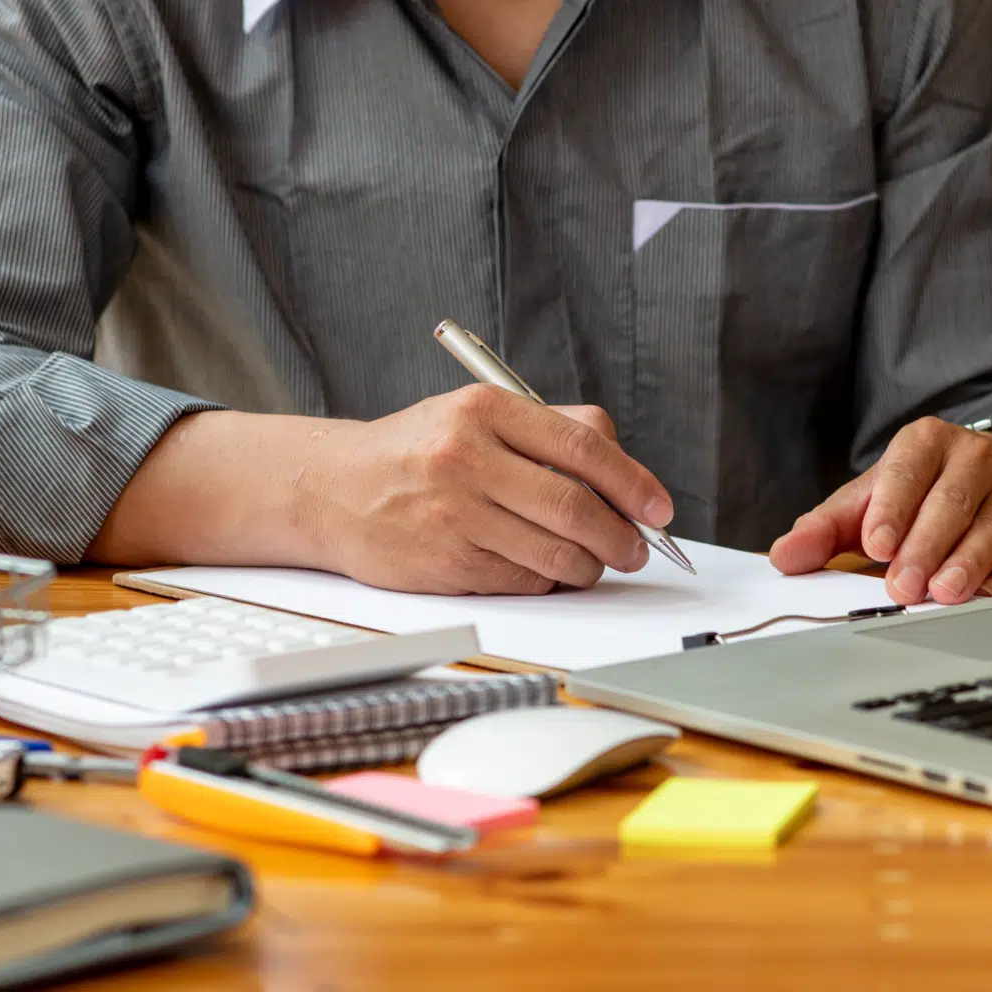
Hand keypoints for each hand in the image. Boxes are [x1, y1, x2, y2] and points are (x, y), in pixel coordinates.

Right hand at [90, 390, 673, 591]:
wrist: (332, 490)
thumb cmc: (417, 452)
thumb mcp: (476, 416)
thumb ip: (549, 432)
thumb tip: (627, 472)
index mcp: (485, 409)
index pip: (584, 447)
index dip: (634, 483)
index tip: (660, 509)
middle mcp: (468, 457)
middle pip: (578, 508)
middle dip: (622, 538)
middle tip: (635, 549)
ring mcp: (454, 513)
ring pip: (557, 554)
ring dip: (588, 567)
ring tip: (590, 562)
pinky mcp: (445, 562)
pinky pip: (524, 582)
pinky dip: (546, 582)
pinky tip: (538, 569)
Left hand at [769, 418, 991, 604]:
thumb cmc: (925, 493)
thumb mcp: (871, 501)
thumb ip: (826, 529)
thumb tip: (785, 558)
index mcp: (927, 442)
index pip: (905, 473)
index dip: (892, 509)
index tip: (877, 545)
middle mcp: (976, 458)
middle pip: (949, 505)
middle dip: (924, 549)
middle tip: (903, 586)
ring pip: (991, 530)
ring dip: (965, 566)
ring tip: (942, 594)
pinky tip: (983, 595)